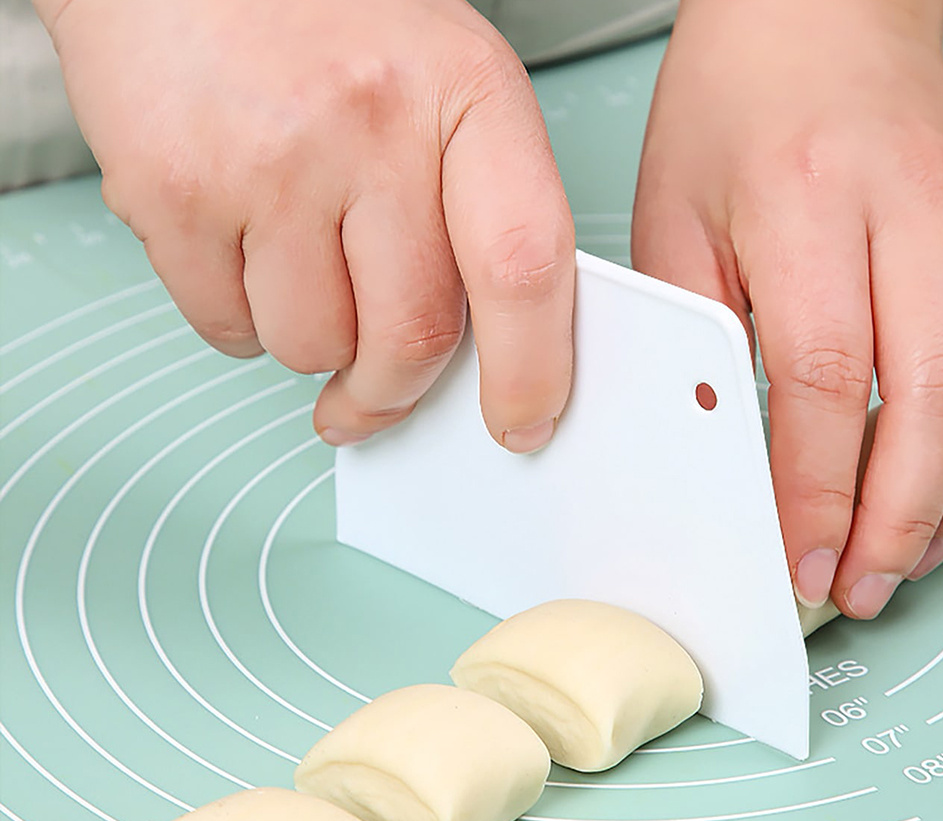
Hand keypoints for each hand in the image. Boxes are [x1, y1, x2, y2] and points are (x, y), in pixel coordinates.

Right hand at [35, 0, 574, 451]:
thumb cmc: (320, 23)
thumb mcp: (436, 85)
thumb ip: (472, 211)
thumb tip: (480, 356)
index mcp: (466, 91)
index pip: (524, 266)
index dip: (531, 370)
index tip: (521, 423)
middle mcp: (371, 121)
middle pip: (413, 337)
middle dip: (393, 390)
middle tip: (376, 391)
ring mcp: (268, 157)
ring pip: (313, 349)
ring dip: (311, 339)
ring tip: (295, 258)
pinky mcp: (175, 191)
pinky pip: (229, 330)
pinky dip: (240, 317)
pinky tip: (240, 245)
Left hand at [632, 0, 942, 617]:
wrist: (810, 15)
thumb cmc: (730, 113)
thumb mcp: (675, 224)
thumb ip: (700, 336)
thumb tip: (723, 448)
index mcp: (807, 205)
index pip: (825, 382)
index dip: (817, 490)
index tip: (798, 558)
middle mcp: (913, 209)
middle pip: (935, 395)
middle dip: (898, 516)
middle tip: (860, 584)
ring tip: (908, 558)